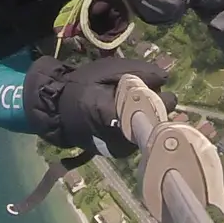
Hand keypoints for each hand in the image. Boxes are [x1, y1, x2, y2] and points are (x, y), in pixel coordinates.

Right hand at [23, 56, 173, 156]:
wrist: (58, 111)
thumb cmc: (82, 86)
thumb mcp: (107, 70)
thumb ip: (138, 72)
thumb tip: (166, 77)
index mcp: (116, 115)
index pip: (154, 110)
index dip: (162, 98)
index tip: (156, 88)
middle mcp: (121, 137)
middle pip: (156, 122)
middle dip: (156, 106)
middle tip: (144, 95)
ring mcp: (122, 148)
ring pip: (150, 130)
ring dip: (148, 116)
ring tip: (134, 104)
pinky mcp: (121, 152)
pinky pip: (141, 136)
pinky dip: (140, 124)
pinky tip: (129, 115)